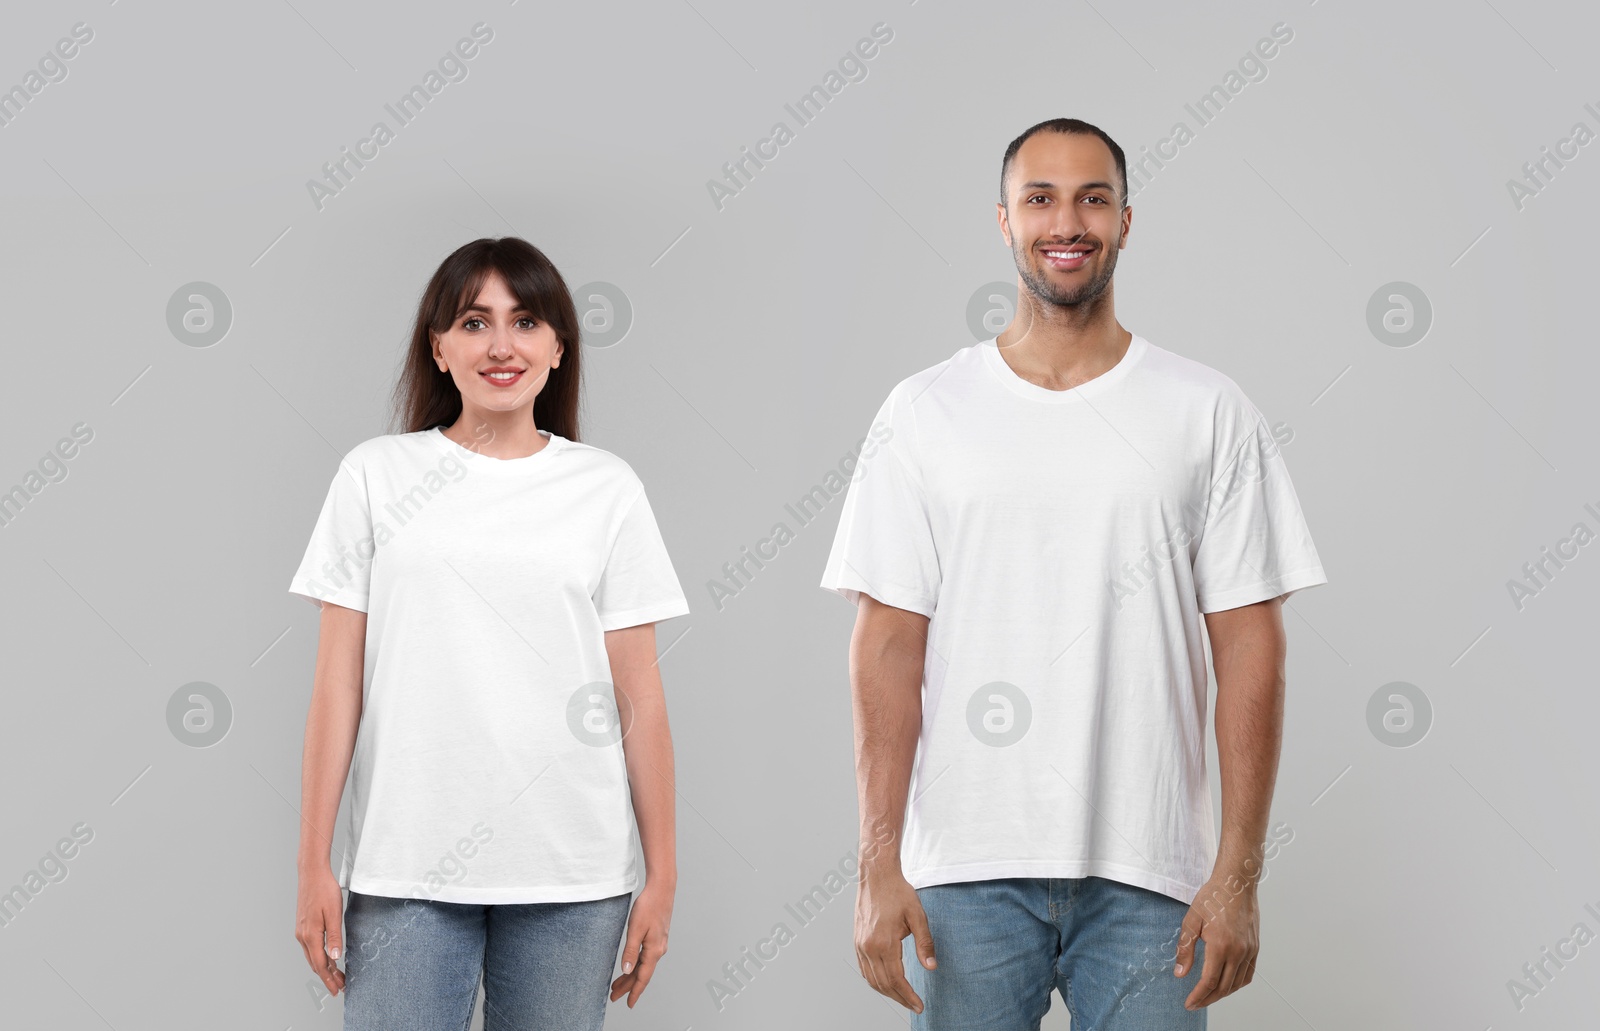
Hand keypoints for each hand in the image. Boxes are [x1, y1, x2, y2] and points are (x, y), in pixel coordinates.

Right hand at [295, 867, 345, 996]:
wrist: (312, 874)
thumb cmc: (324, 890)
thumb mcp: (334, 913)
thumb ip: (335, 936)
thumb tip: (335, 957)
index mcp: (310, 935)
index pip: (320, 964)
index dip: (329, 979)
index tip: (338, 989)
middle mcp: (302, 936)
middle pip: (315, 963)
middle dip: (327, 977)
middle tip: (341, 986)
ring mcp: (301, 931)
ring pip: (312, 956)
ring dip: (324, 968)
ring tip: (337, 976)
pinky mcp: (303, 926)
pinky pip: (311, 947)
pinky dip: (319, 957)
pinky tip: (327, 958)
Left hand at [609, 880, 672, 1006]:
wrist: (662, 889)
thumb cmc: (649, 906)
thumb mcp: (635, 929)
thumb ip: (630, 951)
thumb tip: (626, 970)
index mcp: (653, 950)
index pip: (642, 977)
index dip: (634, 991)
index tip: (628, 1004)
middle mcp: (658, 950)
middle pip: (642, 974)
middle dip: (628, 986)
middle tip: (614, 996)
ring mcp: (659, 944)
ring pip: (643, 966)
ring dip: (631, 976)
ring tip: (617, 984)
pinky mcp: (657, 937)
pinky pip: (646, 957)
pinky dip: (636, 965)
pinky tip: (630, 967)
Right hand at [854, 869, 934, 1013]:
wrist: (876, 875)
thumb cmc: (898, 892)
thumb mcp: (917, 916)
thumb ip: (925, 943)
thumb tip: (931, 967)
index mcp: (883, 942)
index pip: (896, 979)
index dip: (908, 996)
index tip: (919, 1005)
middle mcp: (868, 947)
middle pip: (883, 984)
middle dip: (899, 998)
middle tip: (914, 1006)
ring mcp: (860, 945)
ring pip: (871, 979)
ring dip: (887, 992)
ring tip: (902, 998)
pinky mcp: (857, 941)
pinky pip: (864, 969)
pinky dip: (875, 981)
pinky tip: (886, 983)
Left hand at [1174, 875, 1258, 1010]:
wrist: (1237, 883)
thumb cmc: (1212, 897)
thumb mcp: (1191, 920)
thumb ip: (1185, 949)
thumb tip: (1180, 974)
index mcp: (1220, 946)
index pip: (1209, 982)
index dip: (1198, 996)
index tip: (1188, 1004)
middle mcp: (1238, 951)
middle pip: (1223, 987)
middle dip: (1208, 999)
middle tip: (1195, 1003)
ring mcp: (1249, 950)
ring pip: (1237, 983)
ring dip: (1222, 994)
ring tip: (1208, 996)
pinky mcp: (1255, 947)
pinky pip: (1248, 974)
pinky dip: (1237, 984)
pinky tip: (1226, 984)